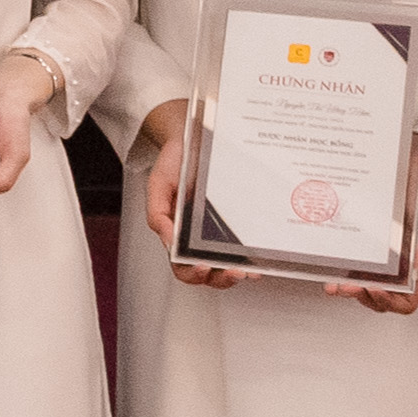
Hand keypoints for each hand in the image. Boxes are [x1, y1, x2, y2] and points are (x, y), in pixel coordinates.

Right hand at [136, 104, 239, 292]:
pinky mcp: (236, 223)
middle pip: (209, 273)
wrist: (192, 138)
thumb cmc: (174, 162)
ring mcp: (219, 233)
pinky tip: (259, 257)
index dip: (192, 273)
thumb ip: (157, 213)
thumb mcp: (158, 184)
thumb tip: (168, 241)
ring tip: (249, 271)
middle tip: (234, 272)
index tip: (201, 265)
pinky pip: (244, 245)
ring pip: (228, 264)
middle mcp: (199, 238)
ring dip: (239, 273)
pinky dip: (252, 256)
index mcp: (177, 234)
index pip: (182, 265)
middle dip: (221, 278)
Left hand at [347, 140, 417, 316]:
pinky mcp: (362, 236)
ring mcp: (376, 252)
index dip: (390, 302)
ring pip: (359, 281)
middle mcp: (394, 264)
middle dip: (361, 296)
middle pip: (377, 296)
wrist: (417, 166)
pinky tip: (329, 261)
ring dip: (345, 287)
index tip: (376, 288)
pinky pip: (348, 256)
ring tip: (333, 284)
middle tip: (346, 287)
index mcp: (416, 266)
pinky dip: (337, 264)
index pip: (405, 300)